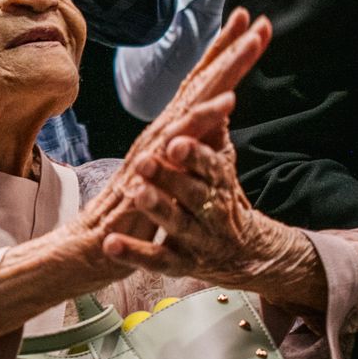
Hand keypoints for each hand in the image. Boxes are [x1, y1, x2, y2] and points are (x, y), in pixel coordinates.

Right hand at [67, 10, 271, 258]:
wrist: (96, 244)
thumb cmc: (135, 211)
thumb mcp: (174, 173)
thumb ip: (192, 146)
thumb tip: (217, 122)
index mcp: (172, 129)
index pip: (201, 83)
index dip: (223, 54)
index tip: (250, 27)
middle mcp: (164, 127)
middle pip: (201, 79)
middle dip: (229, 47)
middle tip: (255, 18)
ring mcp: (158, 142)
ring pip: (197, 98)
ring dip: (225, 69)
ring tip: (251, 44)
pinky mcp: (156, 165)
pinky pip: (185, 137)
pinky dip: (207, 116)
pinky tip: (230, 100)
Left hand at [102, 133, 313, 295]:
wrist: (247, 255)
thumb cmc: (225, 202)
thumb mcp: (224, 170)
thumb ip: (215, 137)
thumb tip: (220, 94)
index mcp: (222, 186)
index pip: (212, 167)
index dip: (195, 155)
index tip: (176, 141)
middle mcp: (212, 214)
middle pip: (193, 195)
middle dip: (170, 178)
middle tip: (145, 162)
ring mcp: (196, 241)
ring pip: (176, 224)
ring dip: (156, 208)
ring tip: (135, 193)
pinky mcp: (178, 264)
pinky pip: (156, 259)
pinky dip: (133, 253)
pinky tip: (110, 244)